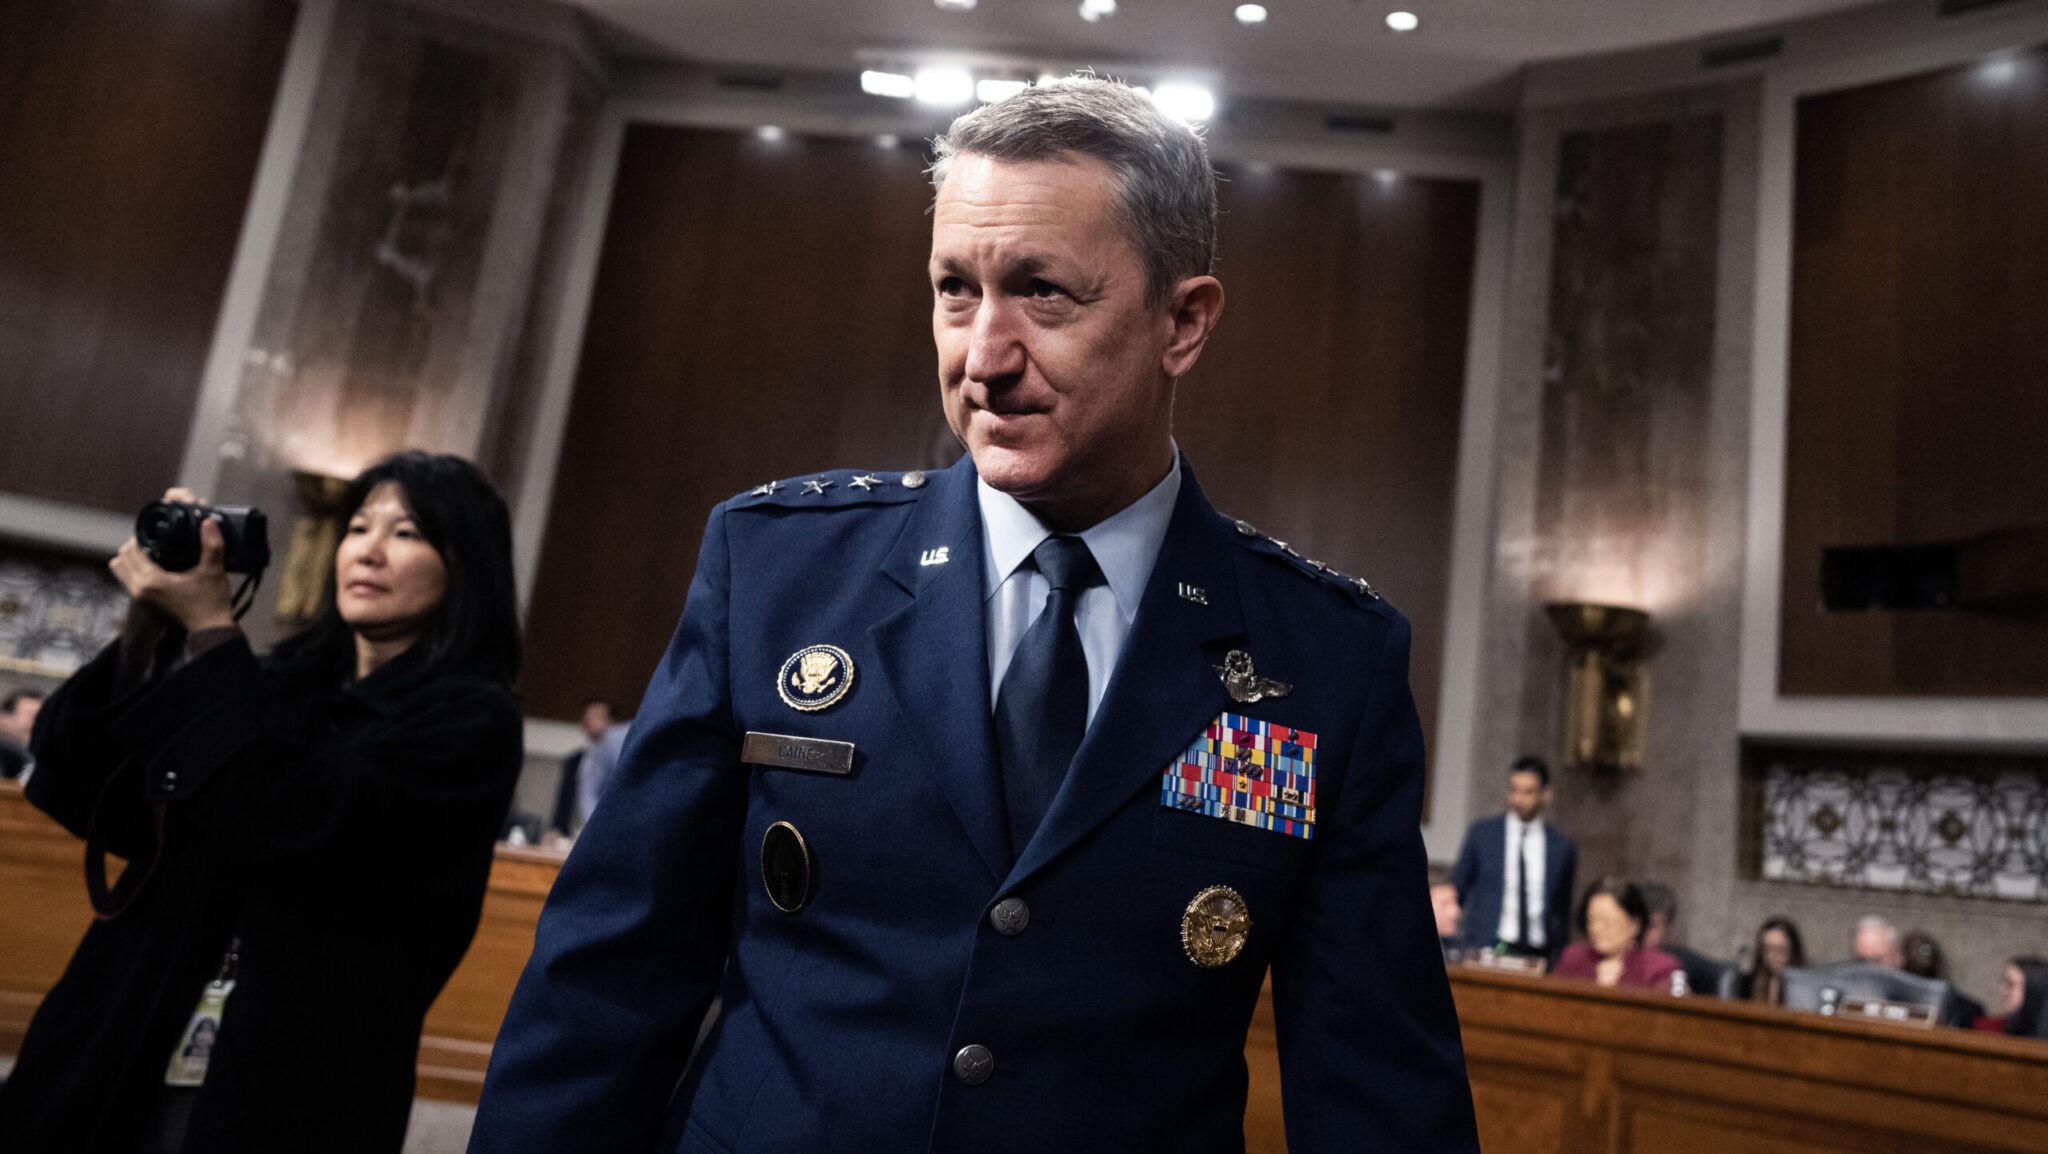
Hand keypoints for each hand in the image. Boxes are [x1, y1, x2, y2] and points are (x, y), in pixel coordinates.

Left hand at [109, 487, 238, 633]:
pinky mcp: (144, 602)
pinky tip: (154, 565)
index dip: (143, 536)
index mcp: (152, 580)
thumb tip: (208, 522)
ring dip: (131, 558)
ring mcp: (140, 597)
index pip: (132, 549)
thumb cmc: (211, 602)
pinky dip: (134, 569)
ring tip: (153, 552)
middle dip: (136, 546)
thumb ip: (211, 544)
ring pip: (120, 569)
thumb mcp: (213, 571)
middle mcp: (140, 589)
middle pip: (121, 557)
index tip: (160, 532)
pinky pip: (127, 579)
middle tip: (157, 540)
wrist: (210, 629)